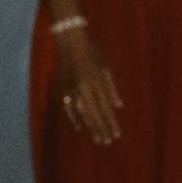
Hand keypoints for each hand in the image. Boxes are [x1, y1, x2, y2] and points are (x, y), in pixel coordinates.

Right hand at [51, 21, 125, 147]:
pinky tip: (79, 127)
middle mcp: (84, 88)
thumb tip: (118, 107)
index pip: (106, 108)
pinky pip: (69, 107)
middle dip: (101, 129)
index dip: (112, 123)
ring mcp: (72, 88)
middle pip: (94, 114)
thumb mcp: (105, 66)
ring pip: (81, 112)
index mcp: (97, 82)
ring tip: (96, 138)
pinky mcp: (63, 87)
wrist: (69, 40)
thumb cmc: (91, 51)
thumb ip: (111, 87)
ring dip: (89, 126)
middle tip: (106, 142)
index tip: (117, 135)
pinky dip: (74, 117)